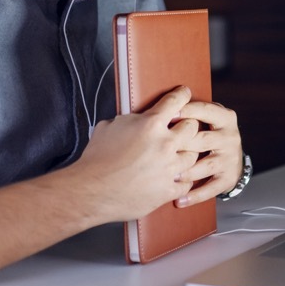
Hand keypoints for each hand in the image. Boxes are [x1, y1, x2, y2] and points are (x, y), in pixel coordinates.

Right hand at [72, 87, 200, 220]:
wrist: (91, 192)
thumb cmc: (96, 160)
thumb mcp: (109, 127)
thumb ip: (129, 120)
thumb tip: (136, 118)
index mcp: (151, 124)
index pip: (176, 101)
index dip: (182, 95)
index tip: (184, 94)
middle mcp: (165, 144)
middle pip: (192, 127)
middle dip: (188, 125)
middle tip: (182, 129)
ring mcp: (169, 168)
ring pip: (193, 155)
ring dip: (186, 154)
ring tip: (178, 155)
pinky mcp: (167, 190)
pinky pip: (187, 182)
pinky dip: (183, 179)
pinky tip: (175, 177)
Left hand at [172, 98, 242, 206]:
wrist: (232, 158)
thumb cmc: (209, 133)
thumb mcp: (207, 118)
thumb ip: (192, 112)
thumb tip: (162, 105)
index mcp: (225, 117)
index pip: (204, 111)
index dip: (185, 111)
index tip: (167, 115)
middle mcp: (230, 137)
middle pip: (202, 139)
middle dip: (180, 145)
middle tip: (160, 149)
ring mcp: (230, 158)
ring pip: (204, 166)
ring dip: (185, 172)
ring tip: (167, 176)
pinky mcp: (229, 178)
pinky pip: (210, 189)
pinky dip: (194, 196)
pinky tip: (179, 200)